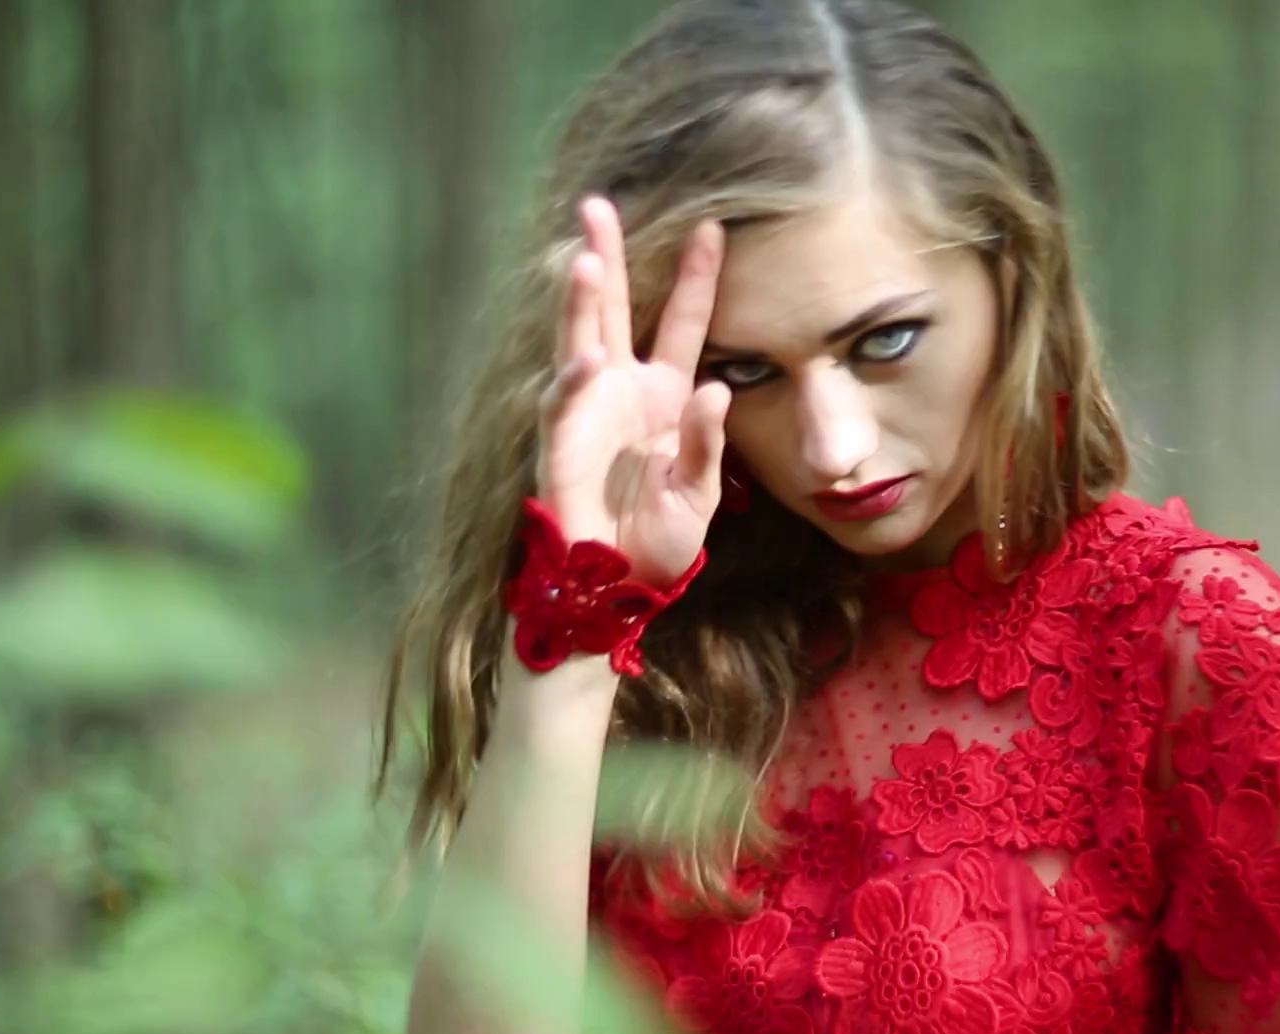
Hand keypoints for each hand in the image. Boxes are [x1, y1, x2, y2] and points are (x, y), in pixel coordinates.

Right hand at [537, 196, 729, 587]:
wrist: (618, 583)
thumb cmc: (660, 537)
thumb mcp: (700, 491)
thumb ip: (707, 442)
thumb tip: (716, 390)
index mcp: (665, 393)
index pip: (685, 323)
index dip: (697, 278)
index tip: (715, 227)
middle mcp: (623, 388)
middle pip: (617, 309)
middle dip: (609, 256)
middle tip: (598, 204)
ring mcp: (589, 409)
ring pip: (581, 341)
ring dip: (581, 302)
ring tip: (583, 258)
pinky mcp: (563, 442)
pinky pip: (565, 404)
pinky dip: (573, 382)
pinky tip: (584, 359)